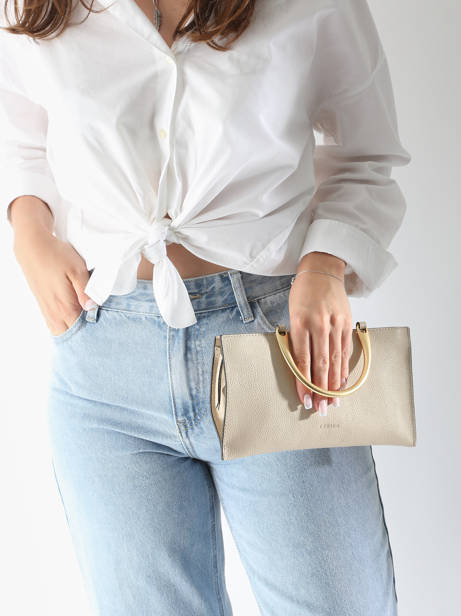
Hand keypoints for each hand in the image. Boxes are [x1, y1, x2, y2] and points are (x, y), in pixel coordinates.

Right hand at [10, 196, 96, 335]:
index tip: (105, 330)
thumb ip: (86, 291)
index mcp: (65, 306)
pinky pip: (54, 323)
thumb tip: (93, 308)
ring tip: (87, 326)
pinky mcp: (43, 304)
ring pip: (61, 330)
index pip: (81, 329)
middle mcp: (54, 312)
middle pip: (71, 334)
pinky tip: (74, 320)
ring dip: (74, 331)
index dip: (93, 332)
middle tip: (98, 330)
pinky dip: (64, 325)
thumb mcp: (77, 270)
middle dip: (84, 335)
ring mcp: (47, 309)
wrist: (33, 247)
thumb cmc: (56, 256)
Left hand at [288, 252, 351, 415]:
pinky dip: (343, 369)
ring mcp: (335, 324)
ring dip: (334, 385)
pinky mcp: (346, 323)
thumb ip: (297, 339)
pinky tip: (341, 384)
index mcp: (300, 322)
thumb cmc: (302, 294)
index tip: (304, 400)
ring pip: (336, 360)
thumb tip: (300, 368)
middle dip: (320, 390)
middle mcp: (319, 324)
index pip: (301, 359)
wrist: (322, 270)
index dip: (303, 383)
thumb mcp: (292, 314)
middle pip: (321, 364)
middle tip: (320, 409)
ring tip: (332, 403)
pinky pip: (345, 351)